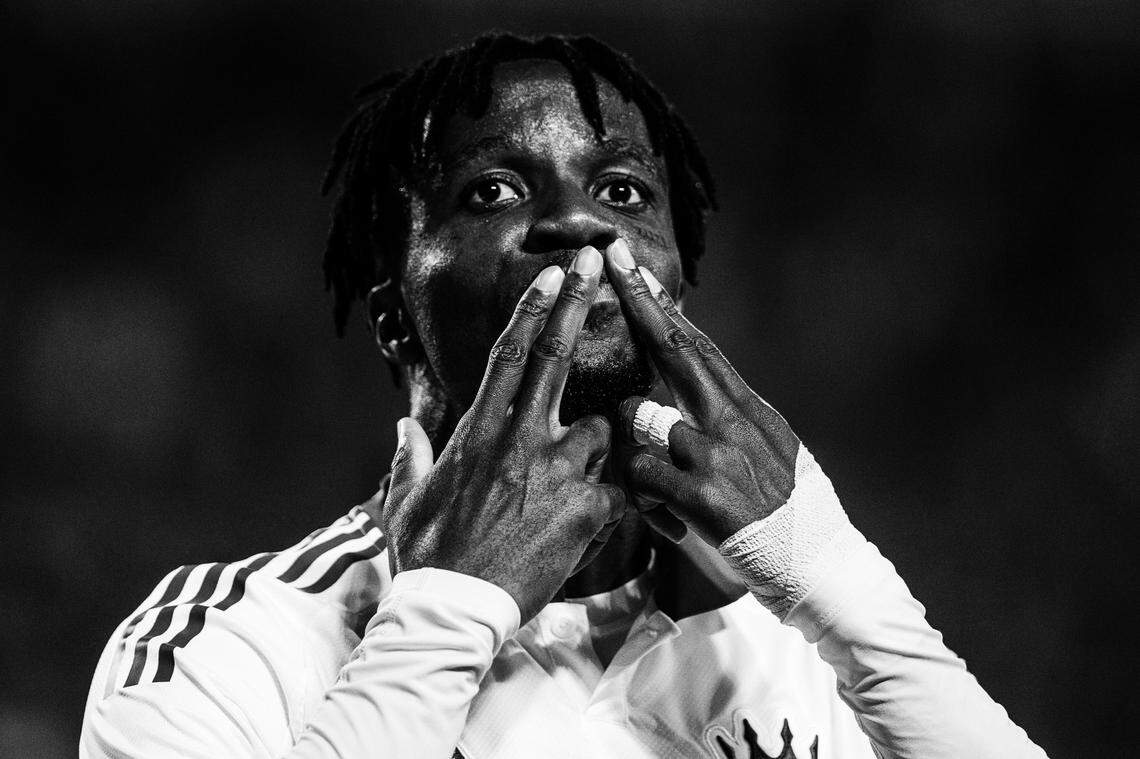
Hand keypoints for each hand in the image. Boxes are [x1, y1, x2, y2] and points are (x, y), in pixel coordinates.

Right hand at [381, 247, 626, 622]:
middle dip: (578, 303)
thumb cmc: (427, 556)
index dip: (533, 310)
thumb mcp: (405, 502)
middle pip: (556, 357)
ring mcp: (556, 469)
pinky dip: (608, 506)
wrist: (454, 609)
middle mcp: (519, 438)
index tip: (554, 274)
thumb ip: (411, 458)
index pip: (508, 355)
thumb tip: (405, 425)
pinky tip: (586, 533)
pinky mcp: (587, 507)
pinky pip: (616, 492)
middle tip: (597, 259)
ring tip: (576, 487)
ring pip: (601, 430)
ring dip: (598, 447)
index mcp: (478, 432)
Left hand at [603, 238, 800, 546]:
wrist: (820, 569)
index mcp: (750, 410)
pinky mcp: (701, 493)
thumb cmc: (789, 518)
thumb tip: (699, 393)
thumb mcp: (771, 454)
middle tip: (613, 257)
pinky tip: (665, 520)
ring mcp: (717, 453)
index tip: (638, 271)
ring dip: (632, 446)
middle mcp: (735, 420)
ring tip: (660, 487)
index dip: (664, 306)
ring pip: (642, 415)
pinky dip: (641, 497)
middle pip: (676, 349)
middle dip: (640, 300)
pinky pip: (639, 473)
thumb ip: (731, 422)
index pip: (699, 346)